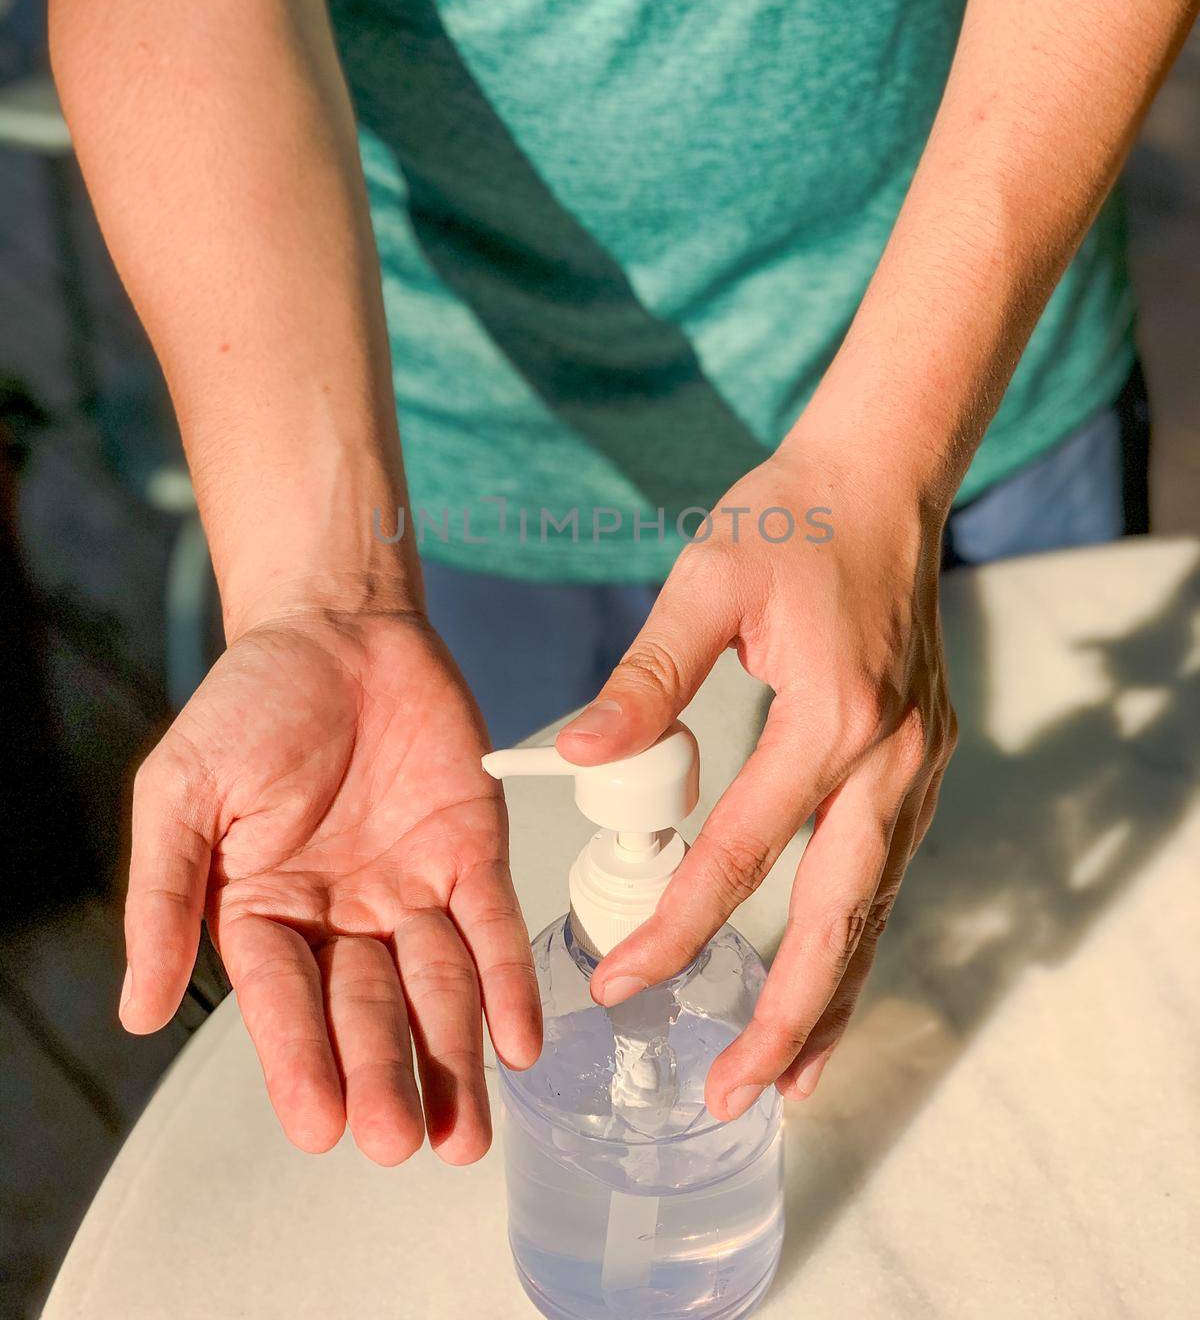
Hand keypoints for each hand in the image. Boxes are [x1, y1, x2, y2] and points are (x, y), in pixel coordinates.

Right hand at [120, 607, 539, 1163]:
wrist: (337, 626)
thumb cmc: (251, 704)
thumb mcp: (182, 792)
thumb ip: (165, 898)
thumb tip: (139, 1013)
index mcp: (263, 911)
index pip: (282, 1001)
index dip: (300, 1061)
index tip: (320, 1126)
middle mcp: (341, 915)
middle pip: (365, 1008)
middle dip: (384, 1074)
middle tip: (401, 1139)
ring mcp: (410, 885)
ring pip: (435, 982)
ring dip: (453, 1054)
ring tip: (464, 1131)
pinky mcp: (470, 849)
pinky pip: (492, 922)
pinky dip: (508, 980)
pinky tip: (519, 1039)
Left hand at [557, 440, 955, 1117]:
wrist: (884, 481)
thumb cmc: (791, 521)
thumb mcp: (708, 583)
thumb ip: (646, 678)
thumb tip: (575, 757)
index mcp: (830, 718)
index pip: (741, 854)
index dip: (676, 927)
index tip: (618, 983)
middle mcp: (889, 759)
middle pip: (836, 920)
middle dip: (781, 1018)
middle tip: (728, 1093)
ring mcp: (919, 766)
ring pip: (875, 912)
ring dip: (832, 999)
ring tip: (788, 1078)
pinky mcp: (923, 761)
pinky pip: (889, 874)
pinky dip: (858, 939)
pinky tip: (828, 980)